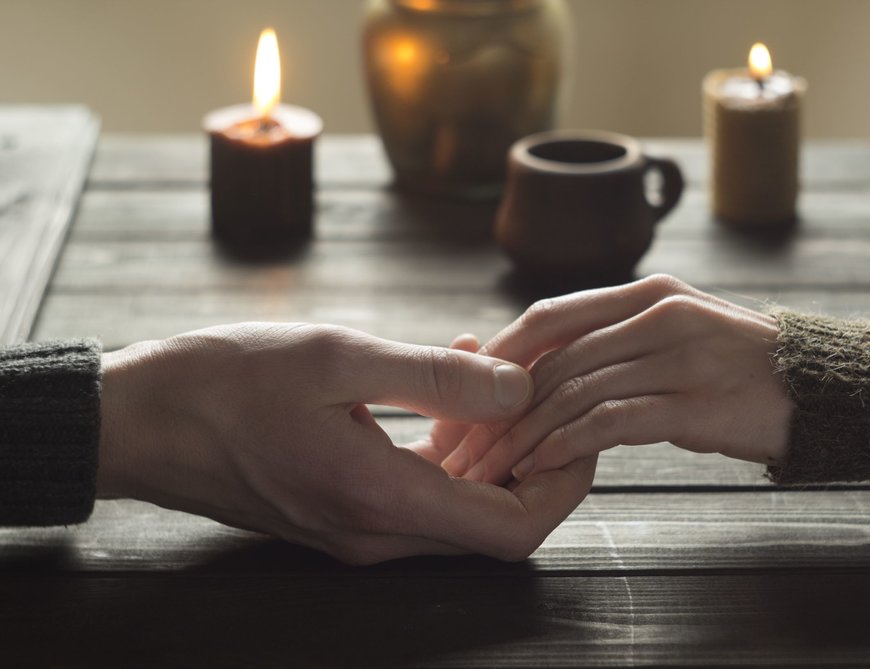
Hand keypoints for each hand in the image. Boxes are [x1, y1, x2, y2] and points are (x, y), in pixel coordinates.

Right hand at [97, 323, 595, 564]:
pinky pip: (418, 490)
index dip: (563, 486)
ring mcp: (356, 529)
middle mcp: (375, 533)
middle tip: (540, 386)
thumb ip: (436, 376)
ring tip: (489, 371)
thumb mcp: (336, 357)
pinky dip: (447, 446)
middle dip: (533, 455)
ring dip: (489, 446)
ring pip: (458, 504)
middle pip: (494, 520)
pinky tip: (442, 382)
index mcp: (381, 500)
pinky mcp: (341, 511)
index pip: (513, 530)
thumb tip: (519, 384)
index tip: (580, 429)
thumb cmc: (224, 382)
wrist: (140, 420)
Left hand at [442, 275, 793, 484]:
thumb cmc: (740, 367)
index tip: (466, 394)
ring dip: (522, 436)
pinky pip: (609, 423)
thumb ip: (618, 340)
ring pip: (572, 393)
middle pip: (552, 359)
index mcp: (647, 292)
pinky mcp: (695, 404)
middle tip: (464, 444)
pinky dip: (564, 446)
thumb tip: (545, 368)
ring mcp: (678, 357)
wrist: (825, 389)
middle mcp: (658, 314)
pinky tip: (539, 467)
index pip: (550, 316)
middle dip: (499, 406)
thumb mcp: (678, 334)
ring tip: (490, 467)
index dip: (500, 355)